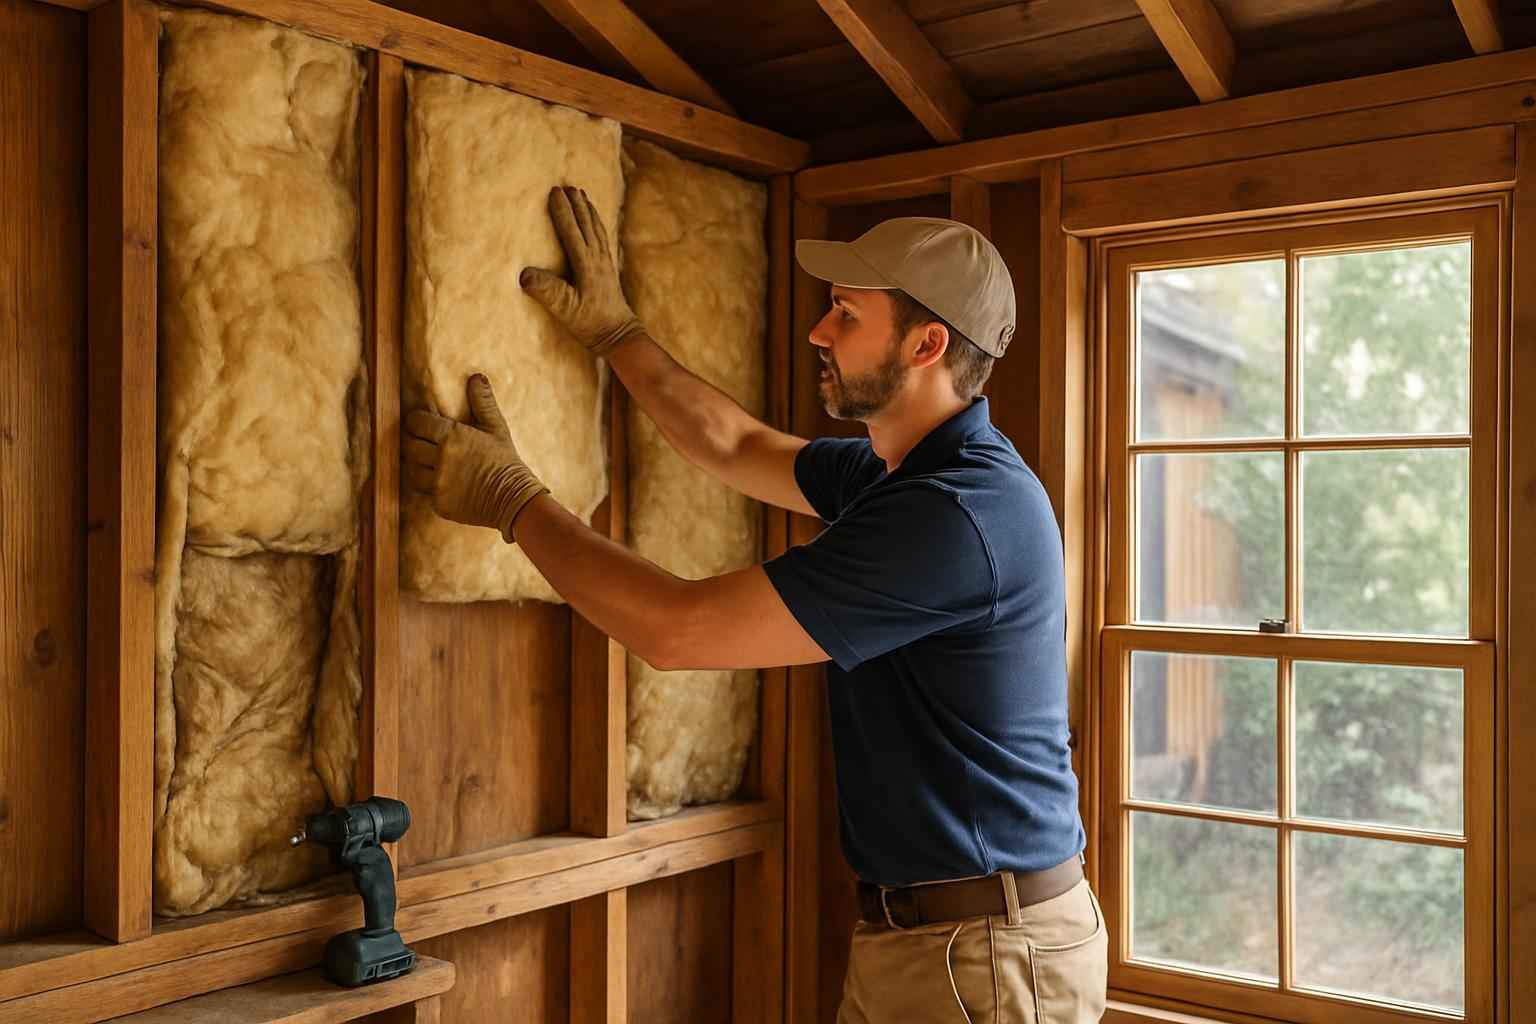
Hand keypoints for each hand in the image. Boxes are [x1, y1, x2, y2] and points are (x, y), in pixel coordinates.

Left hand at [403, 375, 549, 542]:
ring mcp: (438, 484)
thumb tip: (476, 377)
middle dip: (414, 442)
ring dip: (418, 466)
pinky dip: (431, 487)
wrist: (514, 499)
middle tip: (423, 442)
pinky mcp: (439, 503)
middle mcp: (441, 459)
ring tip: (430, 464)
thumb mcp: (497, 428)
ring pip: (412, 471)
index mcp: (452, 436)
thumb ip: (483, 402)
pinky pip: (423, 492)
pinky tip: (444, 483)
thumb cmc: (506, 460)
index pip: (417, 422)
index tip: (423, 423)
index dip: (417, 421)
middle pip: (409, 446)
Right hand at [520, 185, 644, 355]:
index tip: (554, 192)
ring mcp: (605, 263)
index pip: (571, 231)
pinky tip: (595, 221)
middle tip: (567, 186)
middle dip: (576, 204)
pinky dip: (597, 224)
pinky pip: (602, 238)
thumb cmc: (590, 323)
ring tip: (581, 194)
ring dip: (588, 211)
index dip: (562, 211)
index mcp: (586, 265)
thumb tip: (523, 274)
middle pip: (586, 224)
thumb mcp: (565, 310)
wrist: (618, 334)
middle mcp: (598, 259)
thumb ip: (547, 291)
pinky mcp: (608, 269)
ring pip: (596, 229)